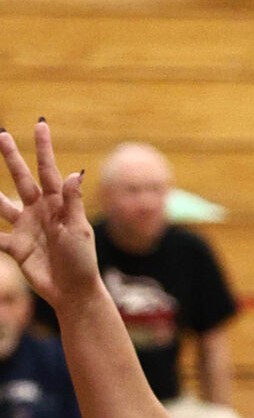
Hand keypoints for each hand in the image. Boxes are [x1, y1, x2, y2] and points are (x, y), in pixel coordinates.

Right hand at [0, 121, 100, 309]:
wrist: (73, 292)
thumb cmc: (82, 261)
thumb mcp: (79, 229)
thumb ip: (73, 202)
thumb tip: (76, 172)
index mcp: (58, 204)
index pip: (49, 170)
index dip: (43, 148)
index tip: (39, 125)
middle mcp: (40, 211)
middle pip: (22, 178)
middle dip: (11, 158)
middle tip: (1, 135)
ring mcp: (26, 227)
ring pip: (2, 204)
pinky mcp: (16, 246)